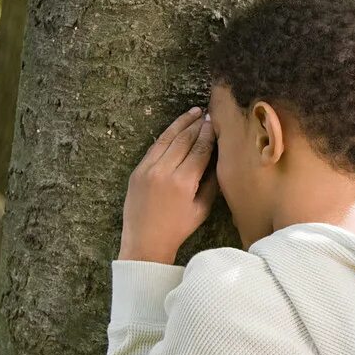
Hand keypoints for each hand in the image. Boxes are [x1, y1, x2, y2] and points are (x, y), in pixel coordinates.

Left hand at [118, 108, 217, 263]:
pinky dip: (167, 134)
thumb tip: (217, 157)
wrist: (145, 241)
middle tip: (209, 114)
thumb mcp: (202, 208)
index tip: (216, 122)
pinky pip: (155, 146)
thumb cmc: (178, 228)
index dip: (209, 134)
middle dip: (198, 125)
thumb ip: (211, 181)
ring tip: (194, 113)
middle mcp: (164, 171)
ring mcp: (148, 169)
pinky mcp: (137, 170)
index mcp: (184, 182)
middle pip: (185, 140)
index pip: (200, 149)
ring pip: (168, 138)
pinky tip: (176, 127)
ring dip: (182, 123)